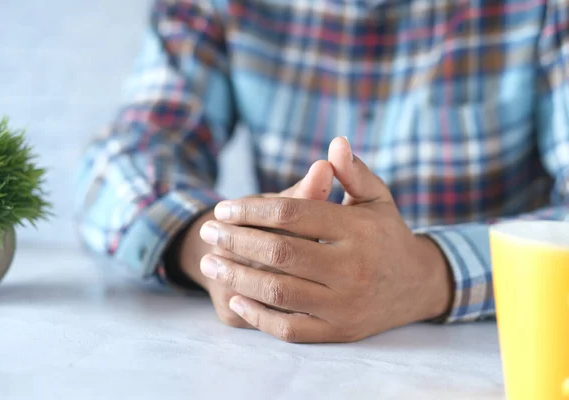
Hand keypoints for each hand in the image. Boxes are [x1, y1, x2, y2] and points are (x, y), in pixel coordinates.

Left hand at [198, 137, 452, 341]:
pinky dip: (258, 316)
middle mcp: (353, 269)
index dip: (251, 209)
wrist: (419, 285)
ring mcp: (346, 305)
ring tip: (209, 262)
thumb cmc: (387, 235)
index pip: (292, 214)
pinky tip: (235, 298)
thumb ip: (355, 172)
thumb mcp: (377, 199)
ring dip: (236, 277)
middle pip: (280, 252)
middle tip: (207, 232)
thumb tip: (335, 143)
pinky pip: (290, 329)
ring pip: (279, 292)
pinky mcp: (339, 333)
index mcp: (359, 229)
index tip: (223, 209)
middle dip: (236, 241)